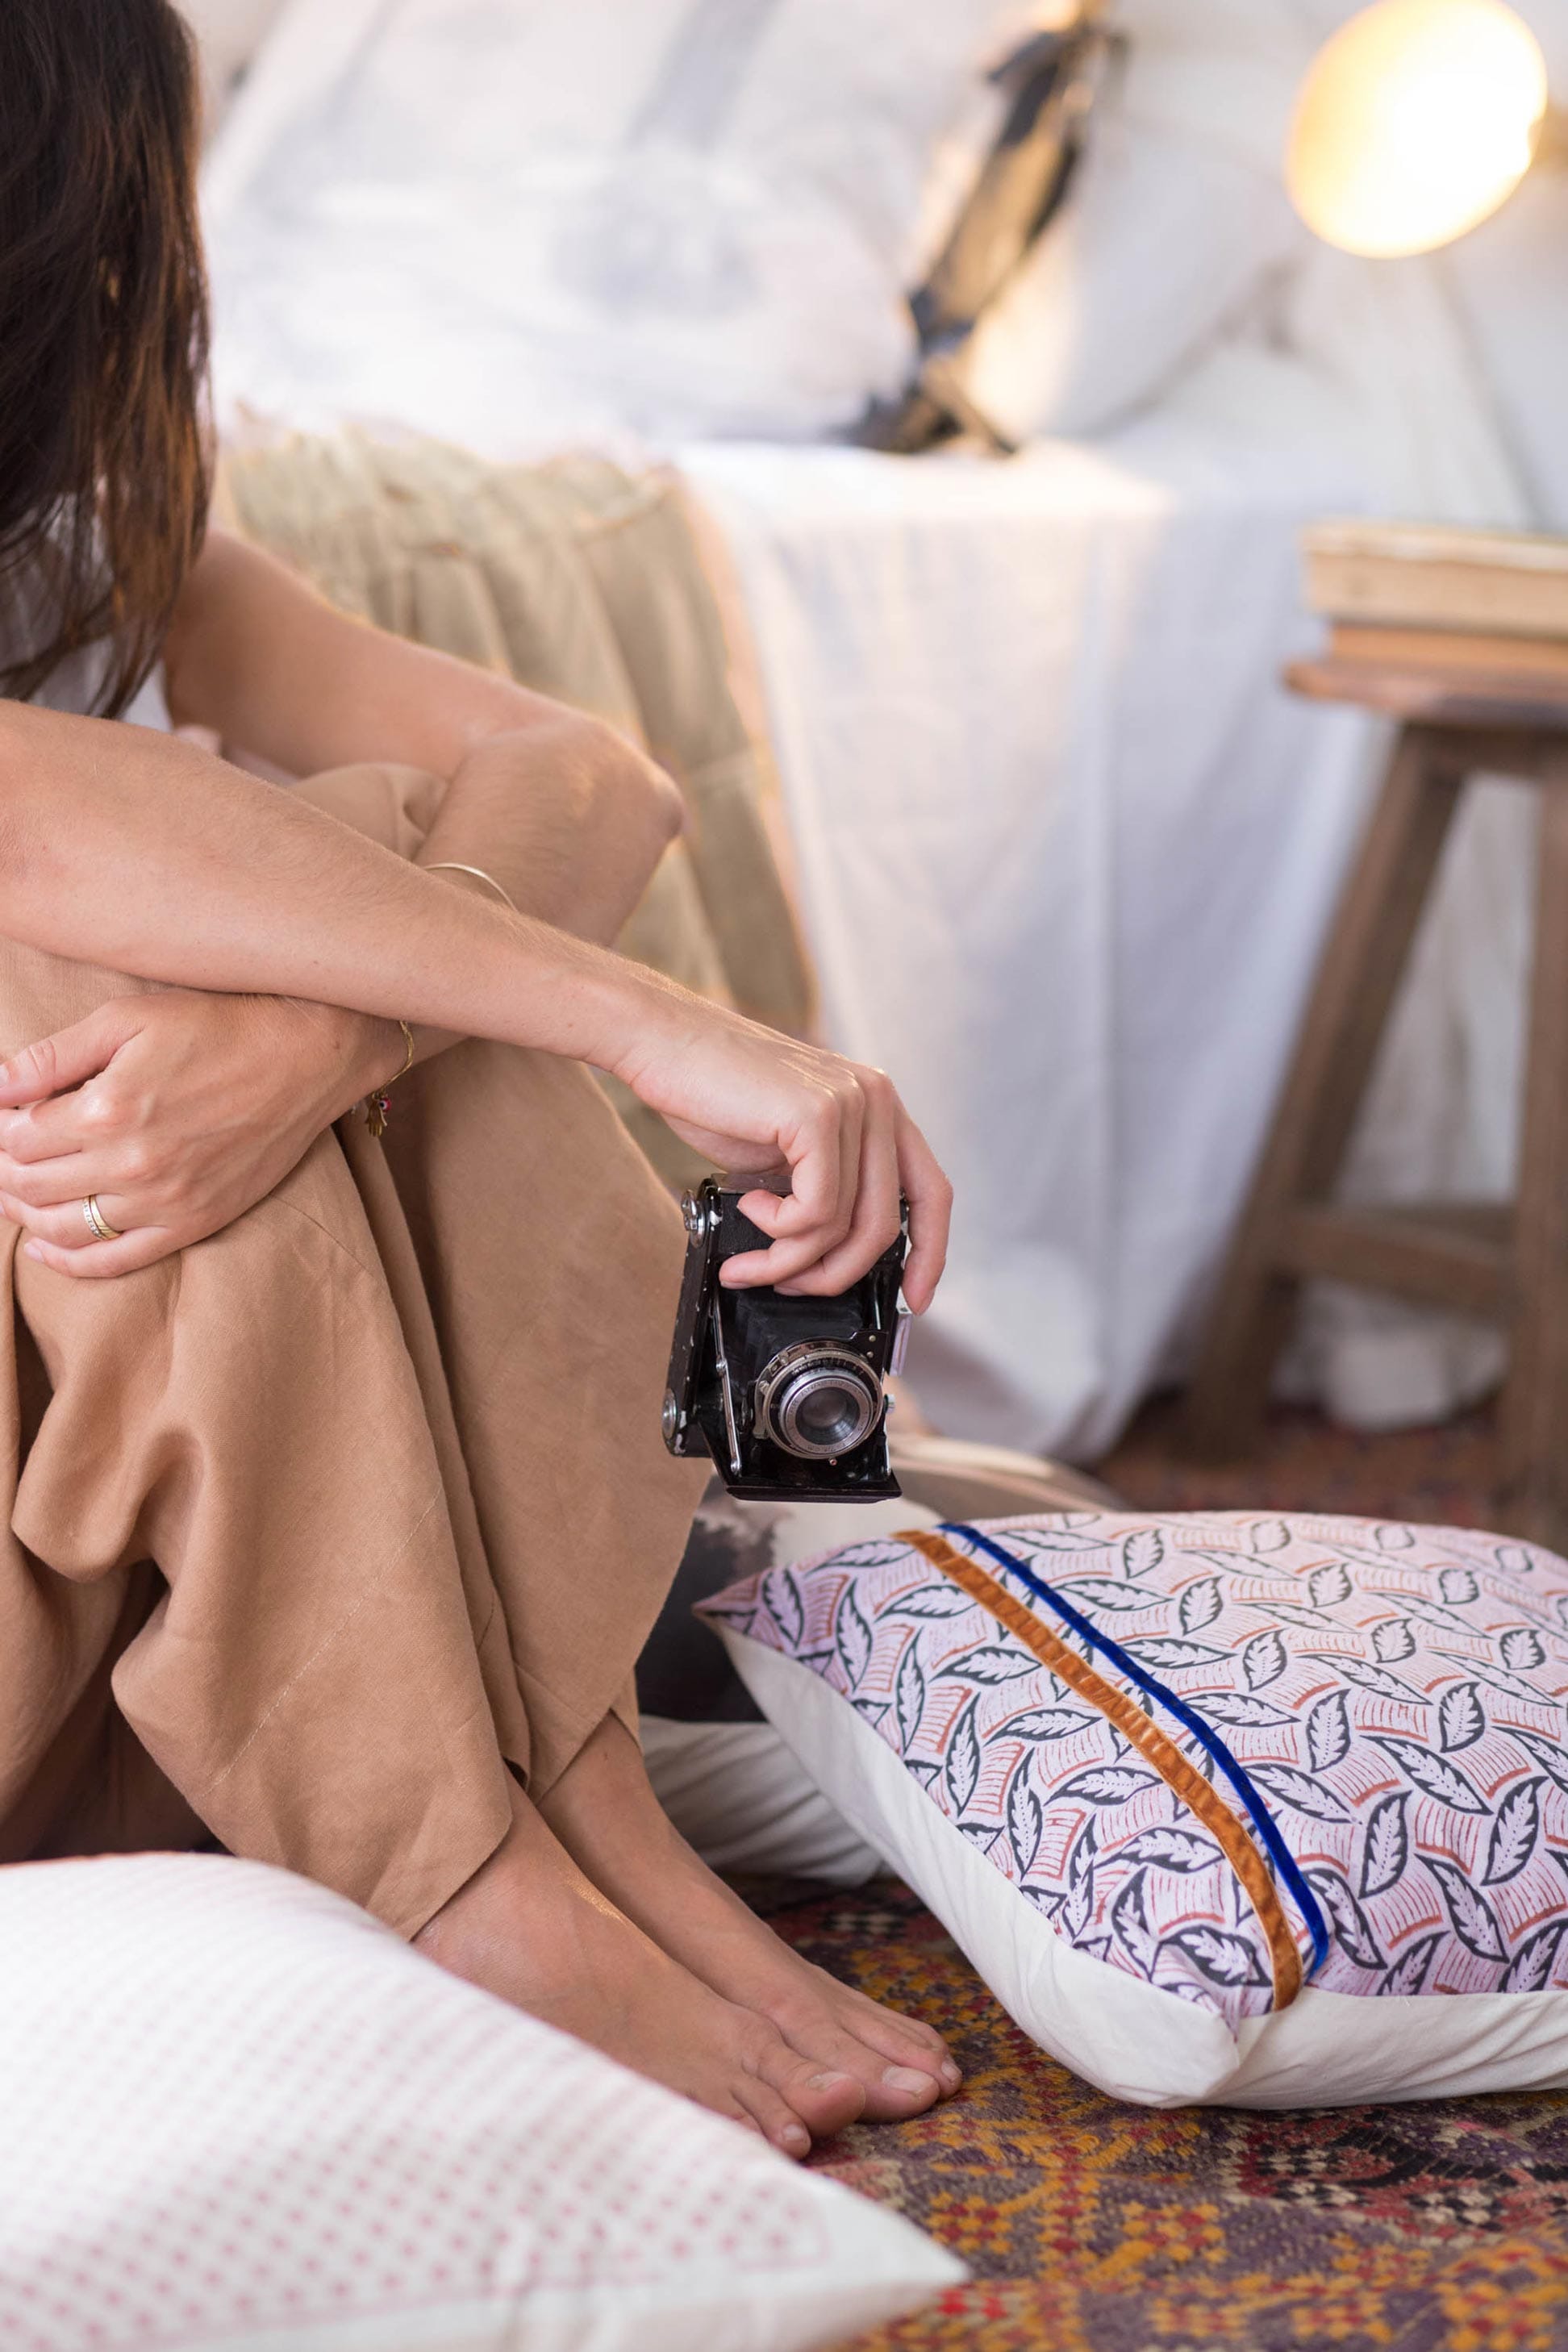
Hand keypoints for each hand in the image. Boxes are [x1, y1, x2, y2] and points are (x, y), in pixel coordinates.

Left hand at [0, 990, 401, 1277]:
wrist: (306, 1058)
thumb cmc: (218, 1026)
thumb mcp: (129, 1018)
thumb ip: (54, 1055)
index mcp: (107, 1110)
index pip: (14, 1136)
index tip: (3, 1113)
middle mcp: (131, 1165)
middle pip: (30, 1184)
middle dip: (0, 1169)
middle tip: (1, 1151)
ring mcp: (163, 1201)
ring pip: (62, 1227)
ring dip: (22, 1213)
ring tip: (11, 1192)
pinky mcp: (193, 1222)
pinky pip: (116, 1260)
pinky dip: (69, 1261)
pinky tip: (42, 1246)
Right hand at [617, 1002, 951, 1310]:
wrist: (662, 1043)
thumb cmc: (714, 1095)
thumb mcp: (788, 1150)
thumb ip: (826, 1187)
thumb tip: (837, 1257)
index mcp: (878, 1106)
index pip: (931, 1191)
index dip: (929, 1253)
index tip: (914, 1298)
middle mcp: (877, 1100)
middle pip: (886, 1225)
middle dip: (835, 1273)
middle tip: (788, 1284)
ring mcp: (852, 1104)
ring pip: (843, 1225)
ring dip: (790, 1260)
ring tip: (751, 1260)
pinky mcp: (818, 1115)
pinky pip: (815, 1211)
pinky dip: (777, 1231)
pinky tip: (749, 1207)